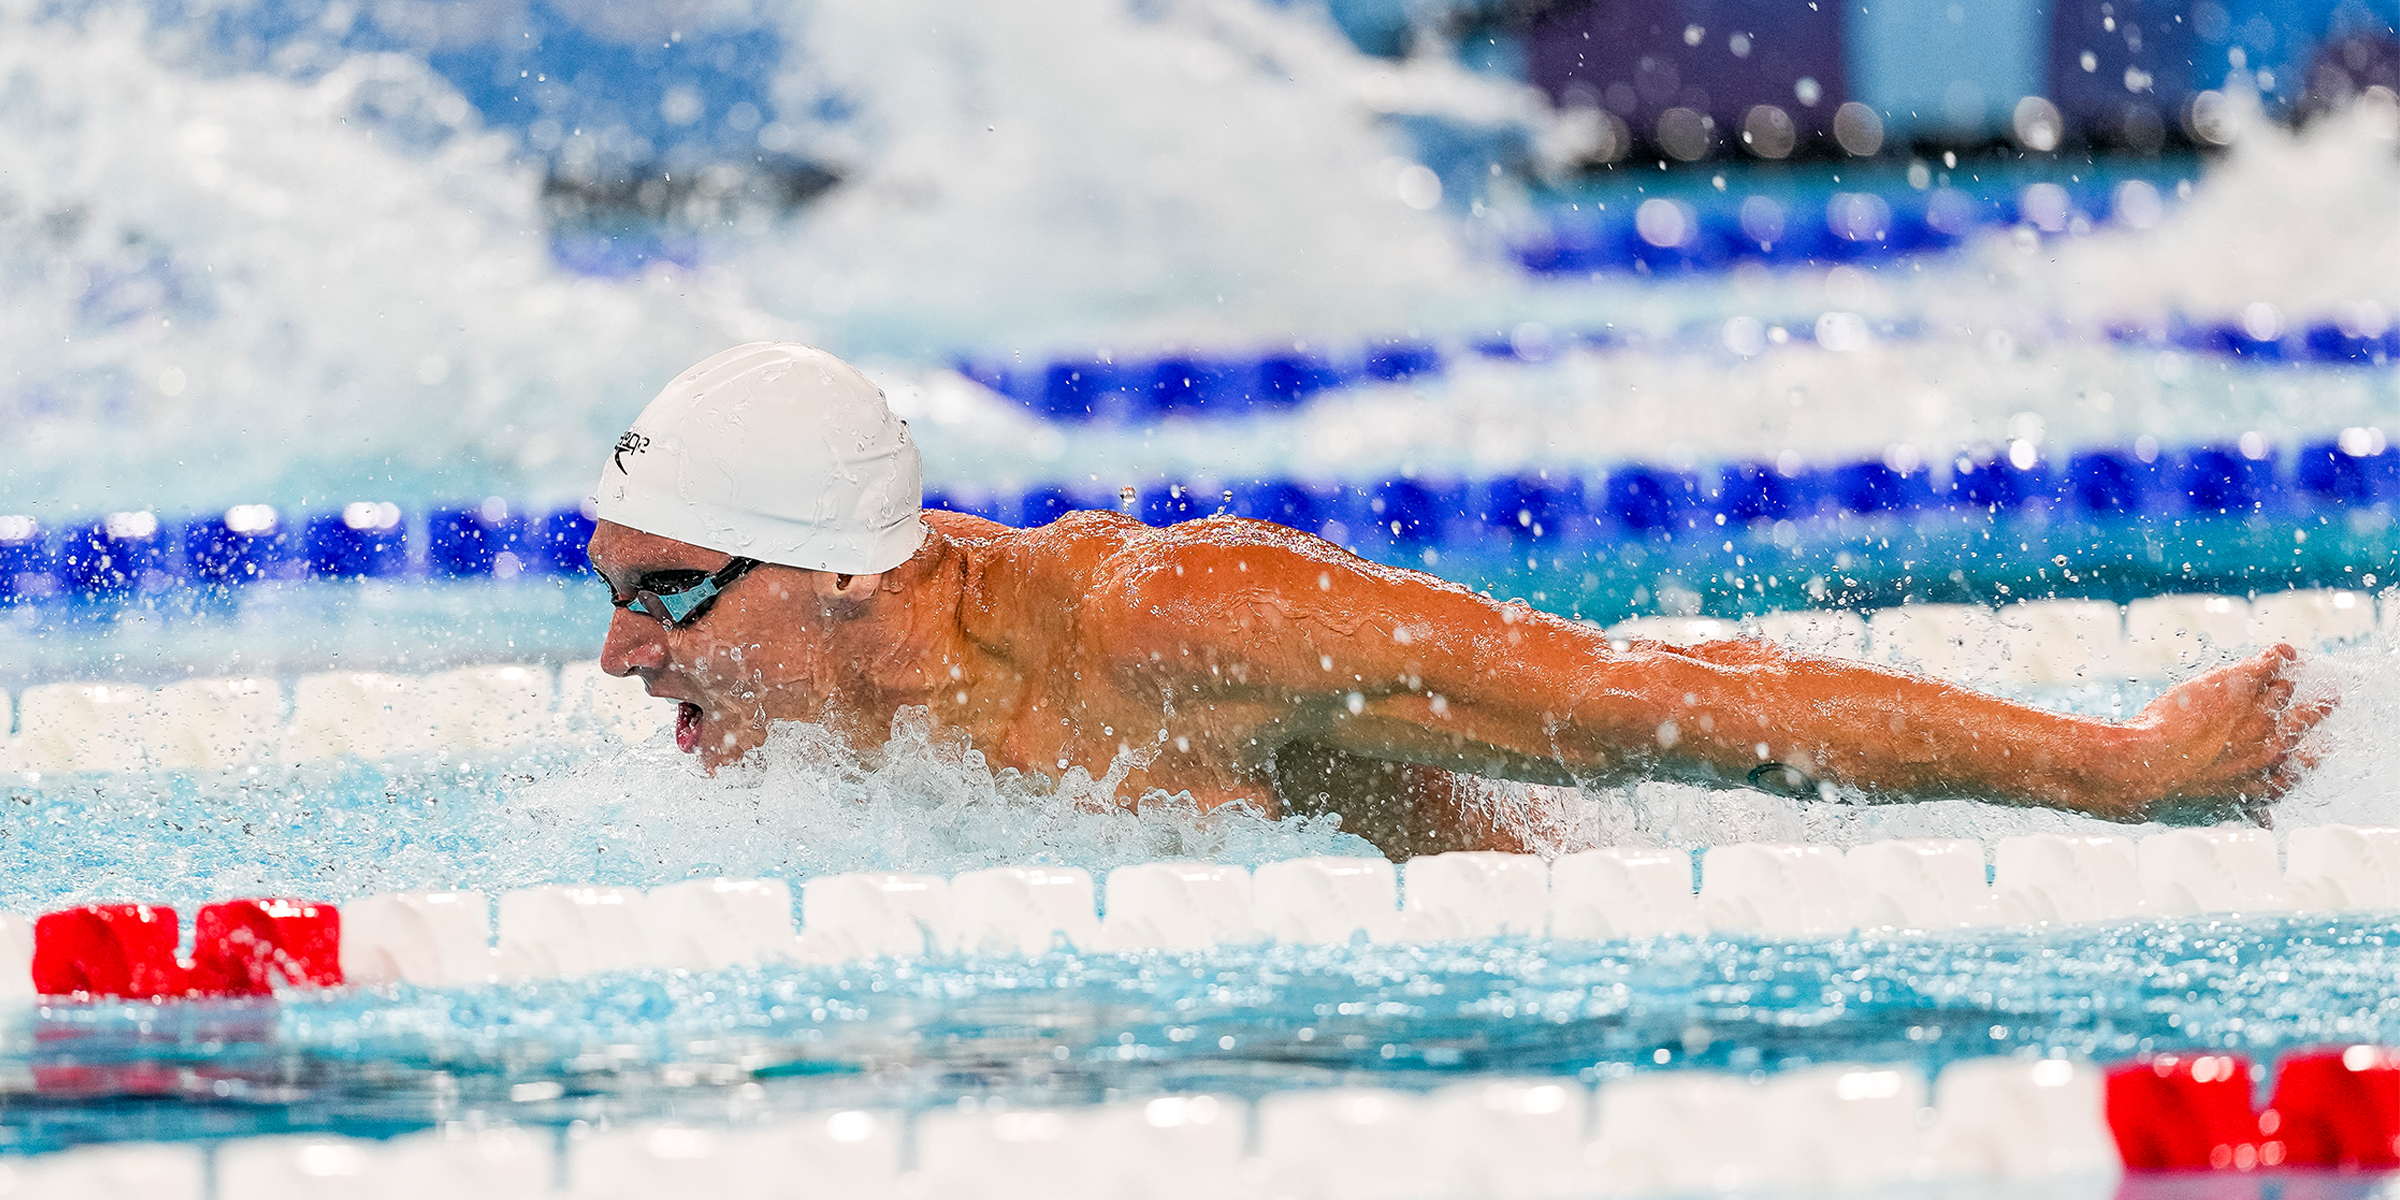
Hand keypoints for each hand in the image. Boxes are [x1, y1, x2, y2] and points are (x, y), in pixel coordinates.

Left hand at [2115, 645, 2330, 825]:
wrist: (2145, 770)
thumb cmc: (2170, 795)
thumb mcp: (2218, 811)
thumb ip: (2248, 809)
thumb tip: (2266, 820)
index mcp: (2270, 781)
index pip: (2308, 761)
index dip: (2314, 747)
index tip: (2319, 742)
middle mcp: (2272, 746)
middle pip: (2307, 719)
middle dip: (2320, 708)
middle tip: (2329, 698)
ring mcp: (2260, 713)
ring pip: (2285, 690)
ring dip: (2285, 682)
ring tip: (2287, 673)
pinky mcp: (2241, 684)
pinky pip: (2272, 662)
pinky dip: (2280, 655)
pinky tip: (2282, 653)